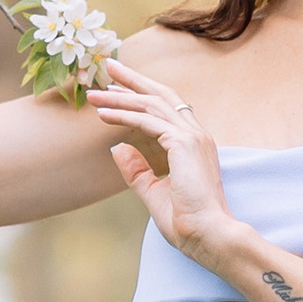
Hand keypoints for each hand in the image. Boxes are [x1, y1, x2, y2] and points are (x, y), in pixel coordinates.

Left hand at [90, 58, 247, 267]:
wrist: (207, 235)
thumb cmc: (187, 221)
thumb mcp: (154, 192)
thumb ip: (137, 170)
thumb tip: (118, 148)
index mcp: (194, 145)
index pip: (167, 109)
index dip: (141, 95)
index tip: (117, 88)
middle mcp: (196, 135)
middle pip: (162, 95)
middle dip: (134, 80)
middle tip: (109, 67)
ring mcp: (192, 136)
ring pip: (152, 104)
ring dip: (121, 96)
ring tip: (95, 93)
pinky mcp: (183, 143)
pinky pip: (148, 120)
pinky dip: (124, 114)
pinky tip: (103, 114)